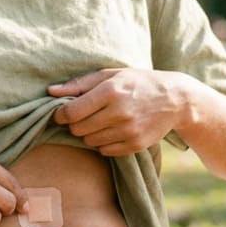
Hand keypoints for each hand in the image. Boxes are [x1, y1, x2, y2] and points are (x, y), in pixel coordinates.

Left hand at [48, 68, 188, 156]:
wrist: (175, 100)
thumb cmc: (137, 83)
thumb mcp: (110, 75)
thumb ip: (79, 84)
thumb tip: (50, 91)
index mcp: (110, 91)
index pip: (71, 112)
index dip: (60, 115)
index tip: (61, 114)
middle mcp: (119, 112)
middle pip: (78, 129)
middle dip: (75, 124)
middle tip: (83, 116)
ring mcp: (128, 131)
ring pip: (90, 142)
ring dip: (89, 134)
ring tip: (100, 122)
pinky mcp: (135, 145)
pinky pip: (105, 151)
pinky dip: (103, 143)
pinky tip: (112, 131)